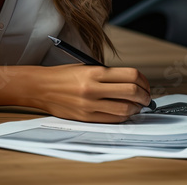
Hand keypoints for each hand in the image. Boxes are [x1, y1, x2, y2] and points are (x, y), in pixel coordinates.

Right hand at [0, 64, 151, 122]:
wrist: (40, 87)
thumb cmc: (64, 76)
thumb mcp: (87, 67)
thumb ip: (108, 75)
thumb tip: (132, 83)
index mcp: (95, 72)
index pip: (131, 75)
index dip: (144, 81)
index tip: (145, 84)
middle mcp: (93, 88)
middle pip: (131, 92)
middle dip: (144, 96)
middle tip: (146, 97)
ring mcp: (89, 105)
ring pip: (124, 109)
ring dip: (136, 109)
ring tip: (137, 106)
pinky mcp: (86, 118)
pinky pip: (112, 120)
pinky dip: (123, 116)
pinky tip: (124, 112)